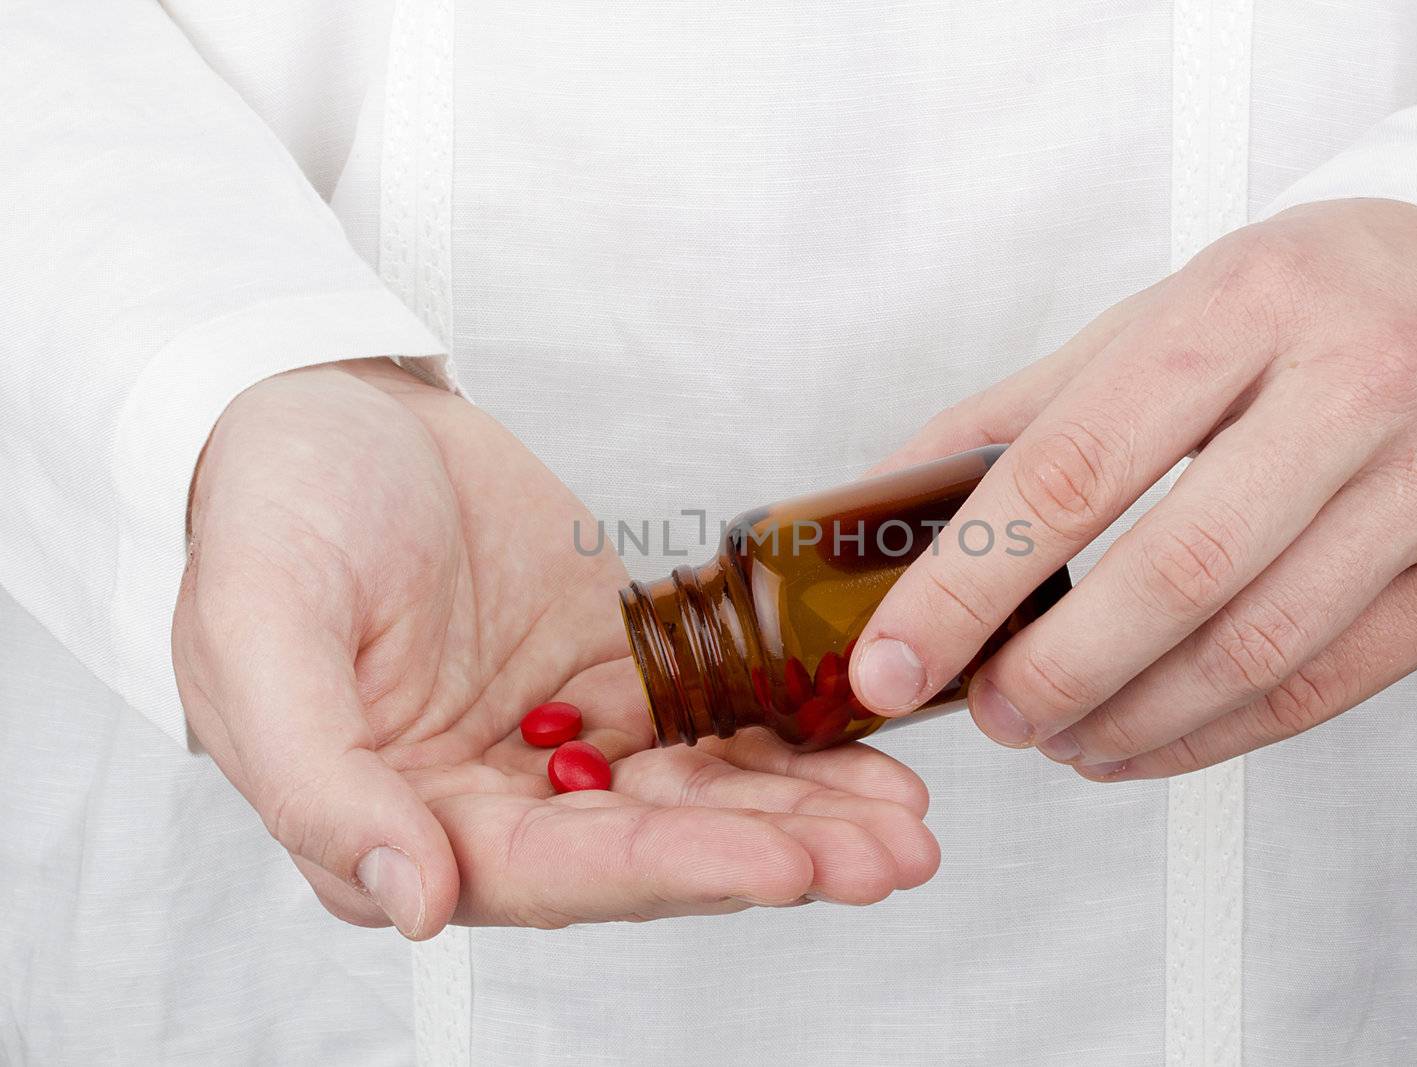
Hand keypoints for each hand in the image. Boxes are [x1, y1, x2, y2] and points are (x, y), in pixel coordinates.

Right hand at [175, 359, 937, 938]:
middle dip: (774, 856)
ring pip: (695, 796)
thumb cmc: (269, 512)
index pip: (552, 872)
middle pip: (649, 848)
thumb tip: (413, 901)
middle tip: (891, 857)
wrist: (323, 407)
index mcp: (397, 820)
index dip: (672, 869)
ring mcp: (557, 740)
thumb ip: (320, 785)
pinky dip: (784, 742)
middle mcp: (488, 802)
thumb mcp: (257, 636)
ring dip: (802, 814)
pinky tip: (860, 755)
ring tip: (906, 824)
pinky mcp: (610, 675)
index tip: (785, 864)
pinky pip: (707, 719)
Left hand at [851, 199, 1416, 778]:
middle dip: (1052, 673)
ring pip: (1254, 651)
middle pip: (1173, 575)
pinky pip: (1327, 688)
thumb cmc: (1306, 301)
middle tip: (989, 712)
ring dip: (1129, 720)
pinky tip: (1145, 739)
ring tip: (1060, 734)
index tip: (896, 658)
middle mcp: (1356, 386)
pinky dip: (1214, 737)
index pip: (1073, 467)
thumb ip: (1018, 414)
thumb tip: (884, 503)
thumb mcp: (1156, 316)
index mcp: (1241, 307)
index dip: (967, 583)